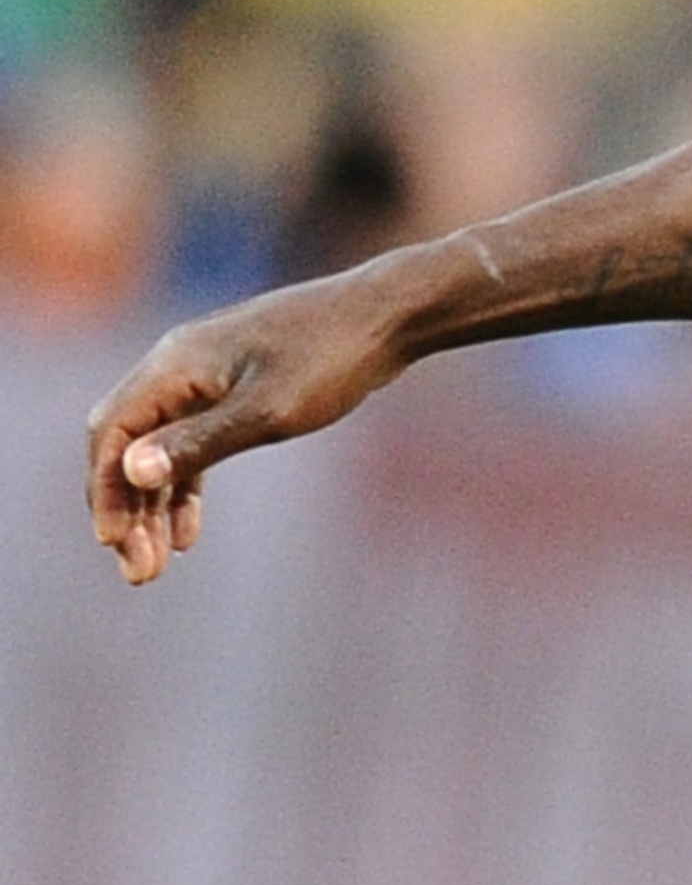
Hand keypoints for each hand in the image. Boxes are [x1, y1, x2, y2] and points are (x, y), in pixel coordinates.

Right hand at [88, 269, 411, 584]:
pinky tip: (187, 532)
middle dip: (126, 508)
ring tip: (156, 565)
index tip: (115, 544)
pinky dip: (185, 485)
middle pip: (126, 444)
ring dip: (152, 505)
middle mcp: (179, 365)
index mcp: (175, 363)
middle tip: (138, 571)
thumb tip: (132, 470)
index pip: (113, 433)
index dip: (106, 491)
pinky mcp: (235, 386)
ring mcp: (206, 375)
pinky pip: (192, 440)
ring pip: (158, 448)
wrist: (392, 313)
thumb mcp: (269, 409)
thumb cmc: (334, 357)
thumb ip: (200, 441)